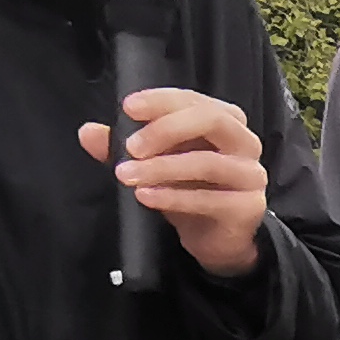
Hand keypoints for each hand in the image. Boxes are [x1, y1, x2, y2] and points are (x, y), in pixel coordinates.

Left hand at [79, 89, 268, 274]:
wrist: (216, 239)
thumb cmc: (189, 190)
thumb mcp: (155, 164)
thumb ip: (124, 147)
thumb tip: (88, 132)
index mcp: (225, 121)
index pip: (194, 100)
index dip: (162, 101)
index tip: (128, 107)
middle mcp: (245, 142)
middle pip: (211, 120)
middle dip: (167, 128)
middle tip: (130, 146)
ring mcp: (251, 175)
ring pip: (207, 162)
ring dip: (162, 167)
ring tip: (126, 176)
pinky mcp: (247, 207)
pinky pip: (208, 199)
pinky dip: (172, 197)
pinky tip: (145, 197)